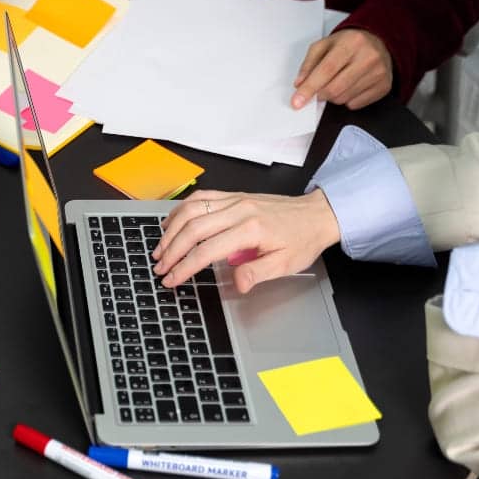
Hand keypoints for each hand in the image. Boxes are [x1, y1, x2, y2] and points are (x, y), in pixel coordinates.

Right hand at [151, 189, 341, 293]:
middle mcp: (239, 211)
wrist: (317, 214)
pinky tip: (172, 221)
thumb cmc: (302, 239)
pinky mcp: (233, 196)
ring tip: (160, 247)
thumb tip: (237, 283)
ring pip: (191, 210)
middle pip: (192, 229)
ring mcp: (234, 200)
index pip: (207, 250)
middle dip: (171, 250)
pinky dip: (181, 209)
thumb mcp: (285, 264)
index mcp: (251, 230)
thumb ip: (257, 273)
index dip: (185, 267)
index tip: (172, 278)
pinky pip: (200, 197)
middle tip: (160, 266)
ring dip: (171, 229)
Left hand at [291, 29, 392, 110]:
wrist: (379, 42)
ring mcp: (379, 73)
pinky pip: (355, 104)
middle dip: (320, 94)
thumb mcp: (325, 45)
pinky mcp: (384, 86)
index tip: (297, 101)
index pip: (326, 70)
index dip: (309, 88)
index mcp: (351, 43)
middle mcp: (368, 57)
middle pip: (335, 89)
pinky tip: (350, 86)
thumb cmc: (349, 44)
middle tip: (319, 88)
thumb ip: (309, 63)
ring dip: (333, 96)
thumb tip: (300, 84)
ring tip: (338, 81)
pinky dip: (347, 100)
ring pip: (344, 99)